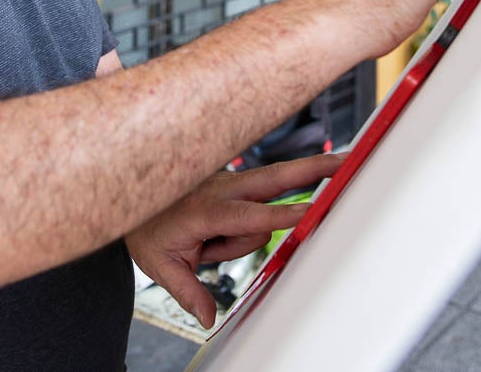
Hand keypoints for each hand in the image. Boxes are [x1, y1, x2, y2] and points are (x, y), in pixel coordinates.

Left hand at [125, 153, 344, 327]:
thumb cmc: (147, 228)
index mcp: (205, 209)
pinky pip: (256, 209)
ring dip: (240, 240)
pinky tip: (211, 238)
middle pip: (277, 178)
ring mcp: (231, 183)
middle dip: (314, 170)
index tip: (310, 212)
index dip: (280, 216)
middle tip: (349, 163)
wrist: (131, 192)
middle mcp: (224, 189)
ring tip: (205, 246)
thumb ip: (187, 290)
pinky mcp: (236, 186)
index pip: (249, 215)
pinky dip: (249, 225)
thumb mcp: (159, 265)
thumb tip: (208, 317)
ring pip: (264, 210)